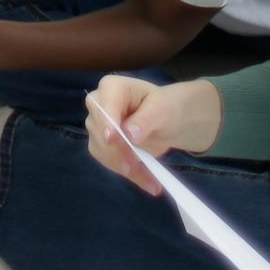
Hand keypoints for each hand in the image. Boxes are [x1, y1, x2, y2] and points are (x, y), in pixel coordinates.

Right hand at [85, 75, 222, 194]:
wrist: (171, 121)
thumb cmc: (167, 107)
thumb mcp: (163, 109)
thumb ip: (146, 118)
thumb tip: (129, 134)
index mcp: (112, 87)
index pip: (103, 104)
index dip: (106, 121)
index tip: (112, 138)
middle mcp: (99, 105)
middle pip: (98, 130)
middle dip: (117, 150)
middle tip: (136, 166)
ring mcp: (99, 127)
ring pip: (102, 150)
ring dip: (125, 168)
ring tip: (151, 181)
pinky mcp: (104, 146)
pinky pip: (110, 162)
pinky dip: (129, 174)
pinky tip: (148, 181)